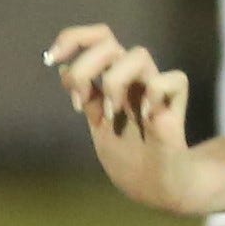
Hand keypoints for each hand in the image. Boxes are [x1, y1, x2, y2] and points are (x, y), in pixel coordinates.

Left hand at [45, 22, 204, 212]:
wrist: (152, 186)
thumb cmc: (127, 155)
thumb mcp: (97, 123)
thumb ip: (86, 96)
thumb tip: (62, 66)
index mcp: (113, 78)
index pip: (97, 38)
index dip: (73, 39)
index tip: (50, 59)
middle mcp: (133, 79)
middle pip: (108, 42)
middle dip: (85, 67)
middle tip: (80, 100)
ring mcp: (153, 91)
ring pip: (138, 54)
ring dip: (115, 82)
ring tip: (111, 114)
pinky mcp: (174, 108)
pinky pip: (174, 79)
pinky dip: (154, 93)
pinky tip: (144, 118)